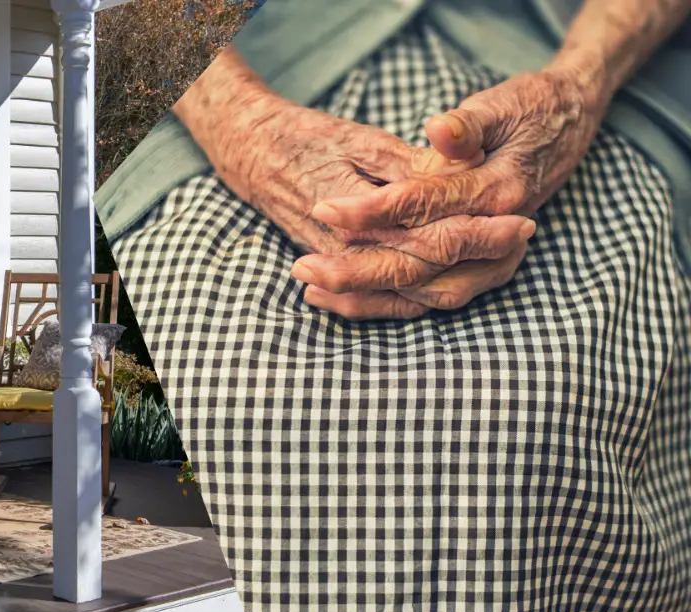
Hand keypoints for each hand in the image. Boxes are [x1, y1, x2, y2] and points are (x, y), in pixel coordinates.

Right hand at [171, 48, 532, 305]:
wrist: (252, 157)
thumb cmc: (305, 141)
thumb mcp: (357, 141)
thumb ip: (405, 168)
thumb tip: (456, 180)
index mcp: (355, 213)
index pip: (427, 235)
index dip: (478, 232)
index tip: (521, 222)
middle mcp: (347, 248)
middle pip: (424, 271)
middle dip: (481, 259)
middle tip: (525, 243)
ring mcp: (341, 265)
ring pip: (406, 294)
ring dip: (458, 283)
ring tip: (503, 265)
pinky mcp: (337, 270)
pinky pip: (380, 303)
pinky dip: (419, 302)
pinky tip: (449, 292)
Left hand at [296, 67, 607, 318]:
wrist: (567, 128)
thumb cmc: (527, 112)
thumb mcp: (498, 107)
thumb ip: (466, 126)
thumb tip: (440, 129)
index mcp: (499, 193)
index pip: (426, 208)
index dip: (373, 210)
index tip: (326, 208)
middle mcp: (499, 238)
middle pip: (419, 263)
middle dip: (357, 269)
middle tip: (303, 266)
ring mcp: (492, 261)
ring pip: (420, 292)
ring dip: (365, 295)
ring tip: (310, 287)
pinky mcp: (478, 271)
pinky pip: (426, 298)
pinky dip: (383, 302)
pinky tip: (338, 299)